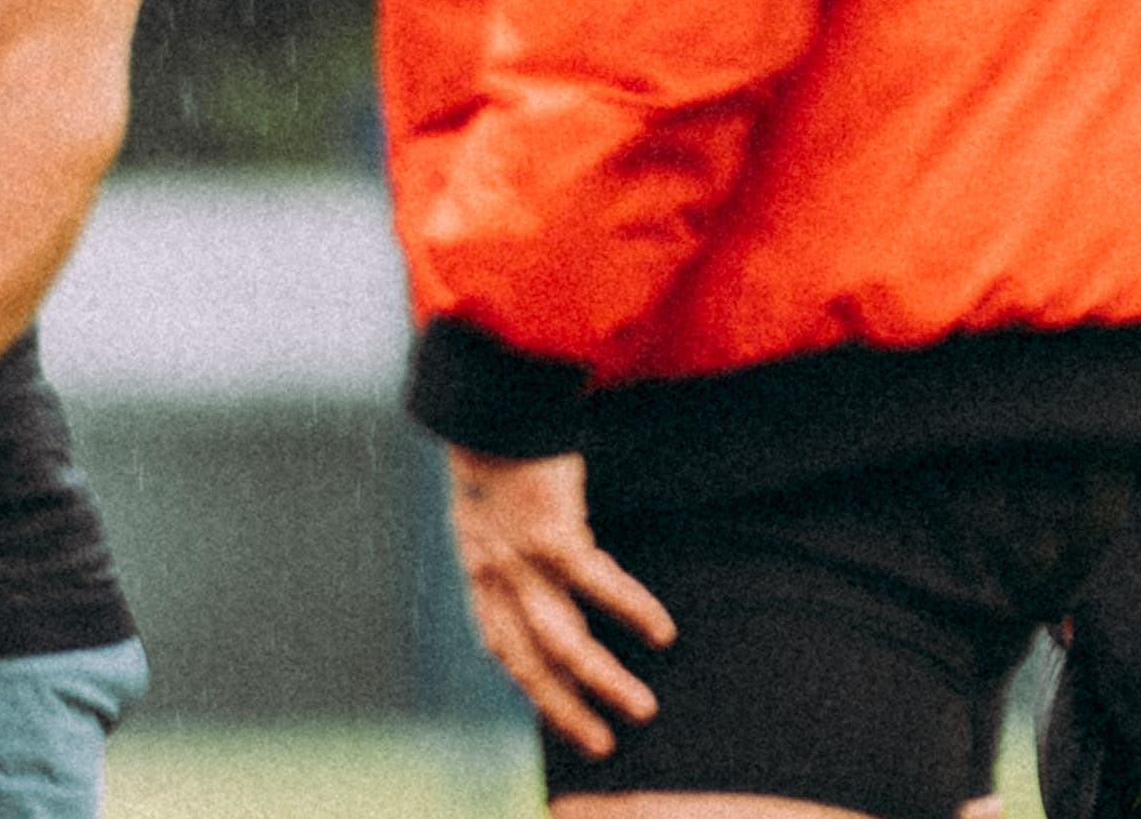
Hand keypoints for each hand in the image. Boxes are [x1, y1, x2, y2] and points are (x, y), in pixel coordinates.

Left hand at [443, 447, 673, 757]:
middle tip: (602, 744)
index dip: (528, 680)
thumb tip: (554, 557)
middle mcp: (491, 570)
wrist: (486, 397)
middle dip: (564, 707)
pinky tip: (661, 631)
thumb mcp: (489, 501)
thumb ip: (511, 538)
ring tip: (642, 708)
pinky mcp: (548, 531)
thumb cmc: (496, 443)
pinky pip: (596, 583)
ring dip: (603, 679)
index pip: (499, 642)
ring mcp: (517, 555)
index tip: (556, 711)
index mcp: (479, 565)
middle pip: (527, 660)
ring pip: (563, 638)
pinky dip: (630, 608)